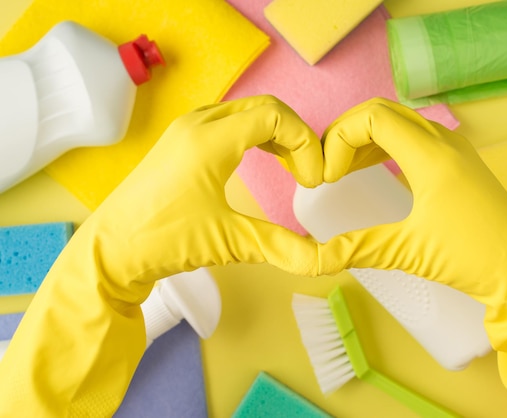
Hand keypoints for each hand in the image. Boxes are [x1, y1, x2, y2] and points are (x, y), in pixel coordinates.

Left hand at [0, 96, 324, 415]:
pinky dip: (255, 137)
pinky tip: (265, 161)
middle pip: (264, 108)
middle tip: (307, 174)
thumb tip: (328, 260)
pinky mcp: (180, 142)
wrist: (110, 252)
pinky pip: (229, 124)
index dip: (305, 144)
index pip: (275, 116)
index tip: (312, 182)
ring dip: (276, 135)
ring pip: (246, 113)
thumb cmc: (165, 242)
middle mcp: (198, 123)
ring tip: (293, 169)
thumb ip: (284, 247)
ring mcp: (186, 129)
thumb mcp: (230, 242)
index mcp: (211, 138)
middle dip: (295, 136)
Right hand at [318, 98, 506, 415]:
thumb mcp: (409, 252)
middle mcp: (445, 142)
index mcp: (432, 154)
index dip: (339, 138)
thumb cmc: (473, 258)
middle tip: (326, 167)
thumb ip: (356, 249)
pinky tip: (372, 171)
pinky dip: (385, 147)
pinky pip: (414, 139)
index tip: (328, 177)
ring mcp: (456, 150)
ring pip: (400, 124)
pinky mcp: (460, 164)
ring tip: (341, 170)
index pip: (373, 117)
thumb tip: (313, 257)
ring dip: (365, 139)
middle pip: (383, 113)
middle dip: (346, 134)